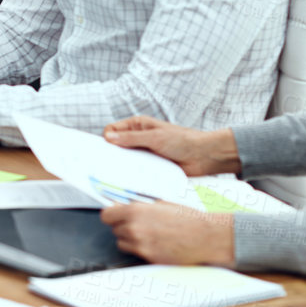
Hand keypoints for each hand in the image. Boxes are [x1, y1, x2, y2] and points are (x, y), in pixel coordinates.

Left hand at [101, 202, 235, 264]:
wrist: (206, 236)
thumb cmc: (188, 218)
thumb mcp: (162, 203)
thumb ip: (141, 205)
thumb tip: (126, 205)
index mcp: (136, 211)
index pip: (106, 215)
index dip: (111, 215)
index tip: (116, 215)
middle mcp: (134, 229)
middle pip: (114, 230)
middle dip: (123, 226)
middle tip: (139, 224)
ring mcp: (140, 245)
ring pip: (122, 243)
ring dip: (130, 239)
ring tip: (148, 235)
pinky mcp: (149, 258)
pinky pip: (135, 253)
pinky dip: (141, 249)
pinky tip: (155, 243)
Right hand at [103, 116, 239, 176]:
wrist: (204, 156)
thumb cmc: (183, 140)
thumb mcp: (155, 137)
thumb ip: (131, 138)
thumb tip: (108, 137)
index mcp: (137, 126)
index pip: (112, 130)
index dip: (105, 139)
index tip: (101, 149)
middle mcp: (138, 139)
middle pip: (116, 147)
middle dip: (110, 154)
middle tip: (103, 164)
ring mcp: (144, 154)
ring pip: (125, 161)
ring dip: (122, 167)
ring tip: (115, 174)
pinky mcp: (150, 168)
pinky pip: (136, 172)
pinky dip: (132, 176)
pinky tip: (129, 180)